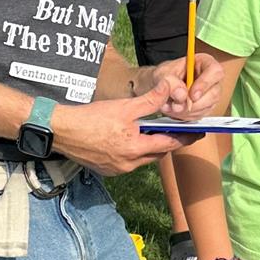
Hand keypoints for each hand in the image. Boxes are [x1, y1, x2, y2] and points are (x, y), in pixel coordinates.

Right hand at [51, 79, 202, 173]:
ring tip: (151, 132)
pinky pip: (128, 163)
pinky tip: (129, 140)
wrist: (61, 131)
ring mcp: (118, 170)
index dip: (185, 138)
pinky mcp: (107, 170)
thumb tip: (168, 89)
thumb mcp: (124, 106)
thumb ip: (150, 100)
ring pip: (143, 159)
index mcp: (135, 148)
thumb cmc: (91, 118)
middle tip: (176, 130)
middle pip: (157, 153)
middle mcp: (129, 164)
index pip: (169, 144)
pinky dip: (134, 152)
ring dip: (149, 147)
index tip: (198, 133)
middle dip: (167, 142)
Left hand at [150, 48, 224, 119]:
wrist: (159, 87)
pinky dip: (186, 115)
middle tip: (177, 105)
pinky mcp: (205, 107)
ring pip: (207, 106)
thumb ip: (171, 82)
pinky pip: (200, 115)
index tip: (192, 94)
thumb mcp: (162, 74)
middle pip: (214, 93)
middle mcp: (210, 78)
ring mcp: (209, 94)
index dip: (205, 84)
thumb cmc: (164, 76)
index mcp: (204, 63)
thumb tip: (181, 93)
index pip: (215, 71)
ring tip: (171, 106)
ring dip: (187, 110)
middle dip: (194, 103)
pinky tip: (175, 110)